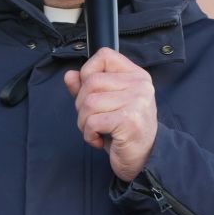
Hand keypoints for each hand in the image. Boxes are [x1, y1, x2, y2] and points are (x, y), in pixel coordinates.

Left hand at [63, 48, 156, 182]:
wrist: (143, 159)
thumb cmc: (124, 131)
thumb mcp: (106, 104)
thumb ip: (87, 88)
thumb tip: (70, 75)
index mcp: (136, 75)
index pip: (105, 55)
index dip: (89, 72)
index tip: (91, 92)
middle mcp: (139, 85)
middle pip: (91, 82)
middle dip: (82, 104)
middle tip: (92, 120)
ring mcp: (137, 102)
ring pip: (89, 102)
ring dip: (84, 122)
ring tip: (96, 130)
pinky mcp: (129, 120)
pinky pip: (93, 121)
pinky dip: (89, 134)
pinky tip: (99, 140)